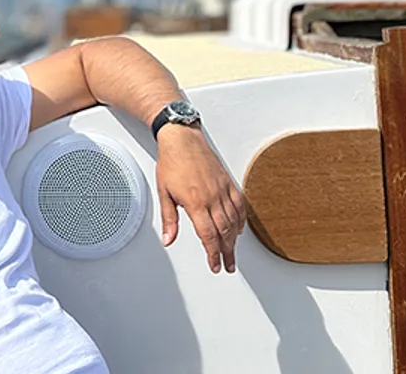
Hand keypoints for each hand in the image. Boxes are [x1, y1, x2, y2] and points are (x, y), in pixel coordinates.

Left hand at [154, 125, 245, 272]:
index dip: (213, 254)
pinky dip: (241, 220)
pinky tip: (239, 229)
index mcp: (195, 203)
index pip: (208, 236)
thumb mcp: (164, 192)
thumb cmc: (172, 162)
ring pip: (233, 221)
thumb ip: (169, 219)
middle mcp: (212, 198)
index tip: (215, 266)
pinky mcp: (228, 183)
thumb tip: (168, 239)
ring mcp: (223, 191)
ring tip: (232, 253)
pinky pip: (240, 206)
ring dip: (234, 240)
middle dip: (226, 253)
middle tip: (228, 266)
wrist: (182, 139)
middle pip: (224, 233)